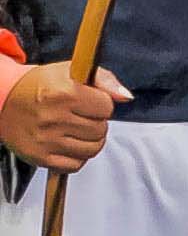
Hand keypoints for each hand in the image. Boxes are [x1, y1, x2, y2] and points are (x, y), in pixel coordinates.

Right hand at [0, 63, 131, 172]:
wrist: (4, 100)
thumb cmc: (42, 84)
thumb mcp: (71, 70)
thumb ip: (104, 79)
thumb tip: (126, 97)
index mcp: (64, 93)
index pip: (106, 107)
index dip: (102, 104)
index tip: (90, 102)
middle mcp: (54, 118)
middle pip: (100, 130)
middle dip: (97, 122)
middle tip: (82, 116)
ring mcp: (45, 140)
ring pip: (92, 149)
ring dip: (91, 140)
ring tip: (78, 130)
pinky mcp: (39, 157)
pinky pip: (75, 165)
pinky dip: (78, 157)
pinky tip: (69, 144)